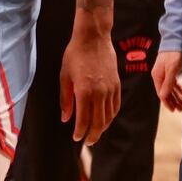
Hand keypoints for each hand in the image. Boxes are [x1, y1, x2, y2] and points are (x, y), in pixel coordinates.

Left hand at [59, 28, 120, 144]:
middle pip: (99, 122)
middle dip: (93, 135)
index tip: (76, 138)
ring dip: (103, 127)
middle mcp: (100, 93)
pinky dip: (111, 116)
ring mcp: (110, 89)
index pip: (84, 119)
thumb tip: (65, 118)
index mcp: (84, 92)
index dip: (80, 132)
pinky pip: (116, 106)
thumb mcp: (64, 76)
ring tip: (96, 133)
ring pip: (109, 116)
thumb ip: (65, 99)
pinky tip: (106, 119)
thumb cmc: (75, 55)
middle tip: (88, 142)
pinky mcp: (117, 85)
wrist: (93, 38)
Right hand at [152, 50, 181, 110]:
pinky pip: (174, 84)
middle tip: (181, 109)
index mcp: (157, 76)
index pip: (161, 93)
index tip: (174, 110)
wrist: (175, 41)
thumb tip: (163, 96)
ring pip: (170, 89)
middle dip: (173, 101)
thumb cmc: (173, 54)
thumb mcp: (171, 70)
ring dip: (177, 97)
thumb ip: (168, 84)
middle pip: (166, 92)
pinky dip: (179, 90)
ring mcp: (164, 73)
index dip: (167, 102)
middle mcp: (159, 76)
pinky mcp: (170, 71)